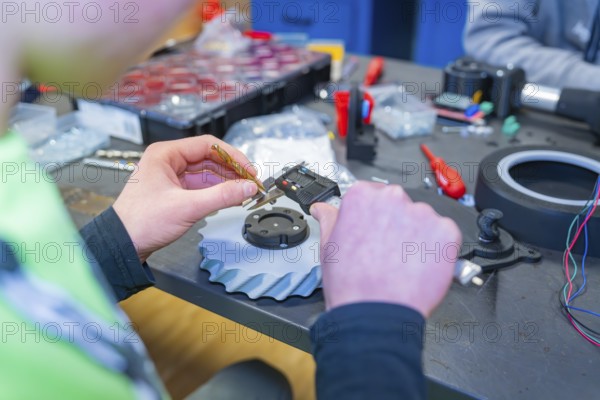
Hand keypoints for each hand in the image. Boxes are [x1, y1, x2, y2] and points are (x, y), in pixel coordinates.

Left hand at [113, 136, 257, 261]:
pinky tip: (230, 197)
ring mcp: (171, 177)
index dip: (233, 157)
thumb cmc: (141, 222)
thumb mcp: (188, 207)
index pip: (208, 145)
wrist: (122, 245)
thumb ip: (222, 196)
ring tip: (245, 191)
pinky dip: (217, 191)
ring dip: (226, 182)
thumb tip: (248, 187)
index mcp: (165, 154)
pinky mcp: (174, 192)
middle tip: (251, 182)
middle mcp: (168, 161)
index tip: (249, 170)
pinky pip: (201, 186)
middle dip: (232, 170)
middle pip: (209, 158)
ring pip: (207, 173)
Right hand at [310, 182, 461, 317]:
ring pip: (422, 219)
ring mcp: (422, 214)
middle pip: (398, 205)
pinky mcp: (446, 233)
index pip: (372, 194)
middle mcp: (393, 198)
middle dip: (395, 224)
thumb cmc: (351, 285)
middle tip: (386, 251)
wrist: (375, 315)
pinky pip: (444, 235)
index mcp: (363, 197)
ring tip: (402, 262)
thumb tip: (322, 208)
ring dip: (417, 236)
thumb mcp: (329, 246)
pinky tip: (419, 266)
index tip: (372, 232)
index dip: (372, 217)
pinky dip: (437, 248)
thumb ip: (329, 219)